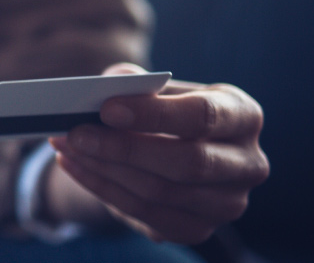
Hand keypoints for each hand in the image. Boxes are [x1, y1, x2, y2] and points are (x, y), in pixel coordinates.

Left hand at [50, 63, 267, 243]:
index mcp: (244, 116)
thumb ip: (135, 82)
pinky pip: (143, 214)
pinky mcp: (197, 230)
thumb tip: (110, 84)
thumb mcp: (155, 89)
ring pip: (160, 192)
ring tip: (65, 146)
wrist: (169, 152)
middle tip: (74, 133)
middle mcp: (248, 163)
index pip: (204, 116)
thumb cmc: (164, 112)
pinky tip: (73, 166)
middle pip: (187, 162)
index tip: (107, 108)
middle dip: (123, 148)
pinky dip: (101, 188)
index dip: (155, 114)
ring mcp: (227, 204)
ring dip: (103, 168)